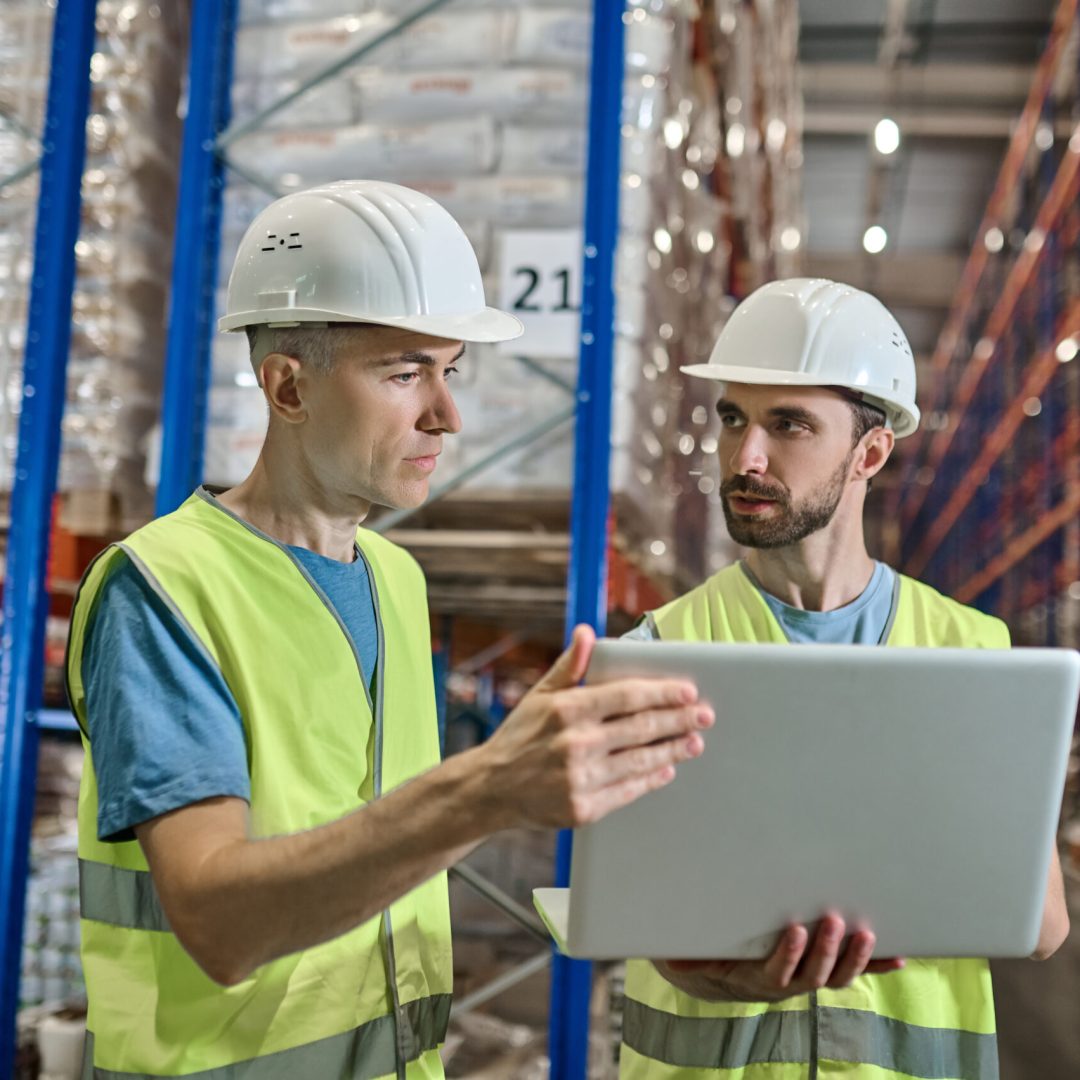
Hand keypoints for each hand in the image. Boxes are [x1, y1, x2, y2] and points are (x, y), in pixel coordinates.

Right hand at [478, 624, 713, 829]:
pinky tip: (666, 769)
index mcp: (567, 710)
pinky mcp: (583, 809)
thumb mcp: (540, 695)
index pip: (627, 697)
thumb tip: (587, 633)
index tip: (687, 691)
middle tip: (704, 715)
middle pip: (641, 728)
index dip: (662, 693)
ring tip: (694, 741)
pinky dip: (651, 779)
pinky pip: (628, 792)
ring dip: (673, 751)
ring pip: (640, 761)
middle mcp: (575, 743)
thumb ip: (570, 666)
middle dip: (679, 720)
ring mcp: (580, 779)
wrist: (491, 787)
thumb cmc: (519, 736)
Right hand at [655, 914, 905, 1002]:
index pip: (777, 973)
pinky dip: (878, 965)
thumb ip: (688, 959)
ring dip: (856, 959)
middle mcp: (790, 983)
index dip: (787, 956)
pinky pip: (857, 972)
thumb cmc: (713, 954)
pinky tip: (899, 956)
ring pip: (837, 977)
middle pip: (814, 976)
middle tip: (834, 922)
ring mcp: (811, 978)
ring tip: (867, 934)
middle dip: (827, 951)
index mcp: (758, 978)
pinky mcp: (829, 970)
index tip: (794, 931)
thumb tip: (674, 963)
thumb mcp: (697, 956)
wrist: (729, 973)